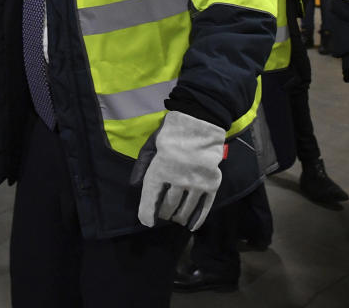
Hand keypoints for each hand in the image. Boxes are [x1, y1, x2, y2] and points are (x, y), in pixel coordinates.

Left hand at [136, 111, 224, 231]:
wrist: (200, 123)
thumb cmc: (170, 134)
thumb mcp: (150, 146)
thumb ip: (142, 167)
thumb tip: (136, 186)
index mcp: (160, 170)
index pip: (150, 199)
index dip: (147, 214)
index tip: (147, 221)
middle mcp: (178, 180)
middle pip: (168, 207)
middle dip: (163, 214)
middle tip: (162, 214)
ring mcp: (197, 183)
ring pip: (185, 209)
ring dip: (178, 217)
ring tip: (175, 218)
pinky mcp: (212, 184)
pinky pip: (204, 207)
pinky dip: (197, 219)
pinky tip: (192, 226)